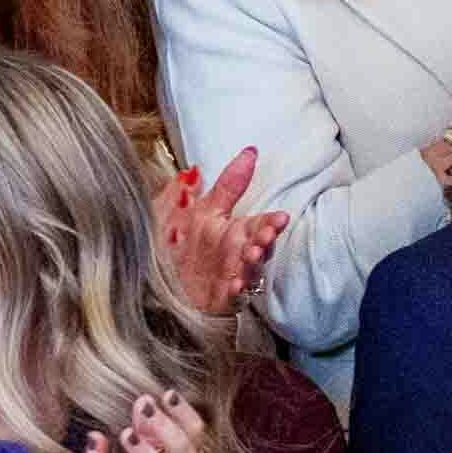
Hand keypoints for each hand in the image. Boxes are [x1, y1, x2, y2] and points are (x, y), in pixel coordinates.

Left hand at [155, 151, 285, 317]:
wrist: (169, 287)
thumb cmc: (192, 248)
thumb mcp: (204, 210)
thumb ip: (228, 185)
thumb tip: (250, 153)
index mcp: (237, 232)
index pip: (260, 224)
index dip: (272, 221)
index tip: (282, 217)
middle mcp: (239, 253)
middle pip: (260, 245)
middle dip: (266, 239)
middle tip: (268, 234)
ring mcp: (234, 276)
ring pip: (250, 268)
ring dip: (253, 261)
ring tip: (253, 253)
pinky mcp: (223, 299)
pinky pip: (232, 294)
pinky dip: (235, 289)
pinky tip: (235, 284)